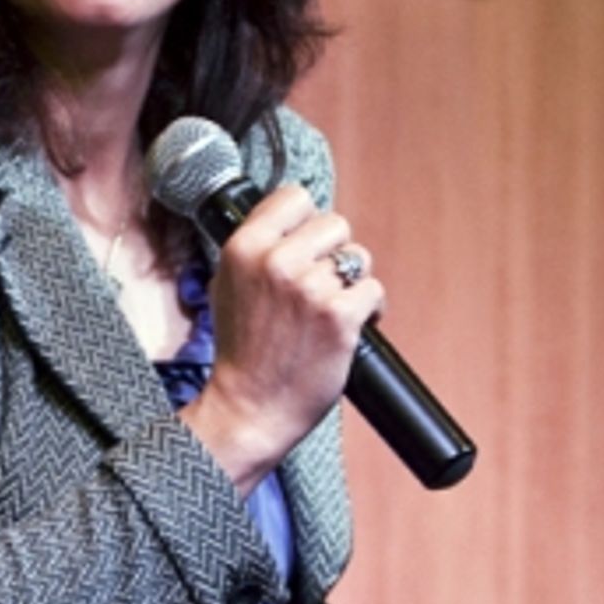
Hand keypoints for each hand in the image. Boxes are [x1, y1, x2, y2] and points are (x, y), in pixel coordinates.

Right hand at [179, 185, 383, 491]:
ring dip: (351, 284)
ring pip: (358, 258)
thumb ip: (258, 247)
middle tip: (319, 287)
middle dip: (333, 254)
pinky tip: (350, 327)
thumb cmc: (242, 350)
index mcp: (245, 247)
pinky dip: (370, 311)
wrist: (251, 407)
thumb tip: (294, 220)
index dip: (306, 222)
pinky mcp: (339, 315)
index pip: (294, 197)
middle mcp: (276, 261)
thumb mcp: (229, 284)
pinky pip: (374, 291)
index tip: (306, 245)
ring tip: (330, 311)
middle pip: (335, 224)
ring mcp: (310, 288)